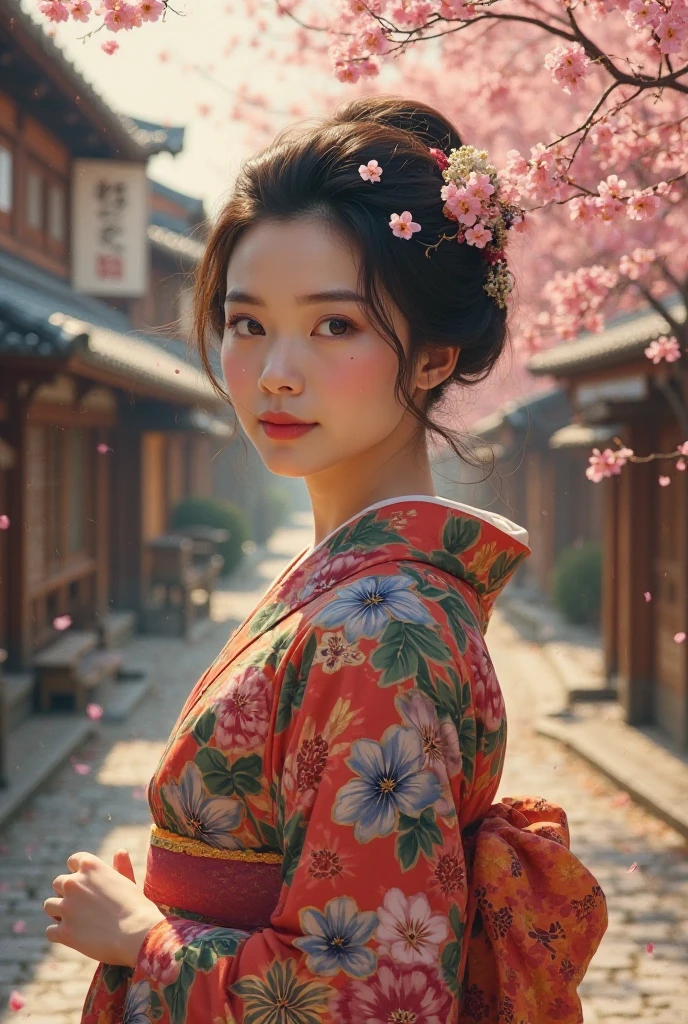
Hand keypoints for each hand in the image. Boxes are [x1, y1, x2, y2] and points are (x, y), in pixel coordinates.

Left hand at [44, 848, 165, 967]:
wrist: (137, 933)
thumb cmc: (136, 906)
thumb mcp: (128, 882)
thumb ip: (120, 867)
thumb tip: (120, 851)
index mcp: (90, 866)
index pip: (73, 860)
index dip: (78, 872)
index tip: (85, 883)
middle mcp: (74, 883)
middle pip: (57, 883)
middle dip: (66, 892)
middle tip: (80, 905)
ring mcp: (66, 907)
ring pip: (49, 905)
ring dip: (58, 912)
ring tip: (74, 920)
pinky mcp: (63, 931)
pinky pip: (50, 931)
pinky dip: (59, 934)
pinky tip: (72, 937)